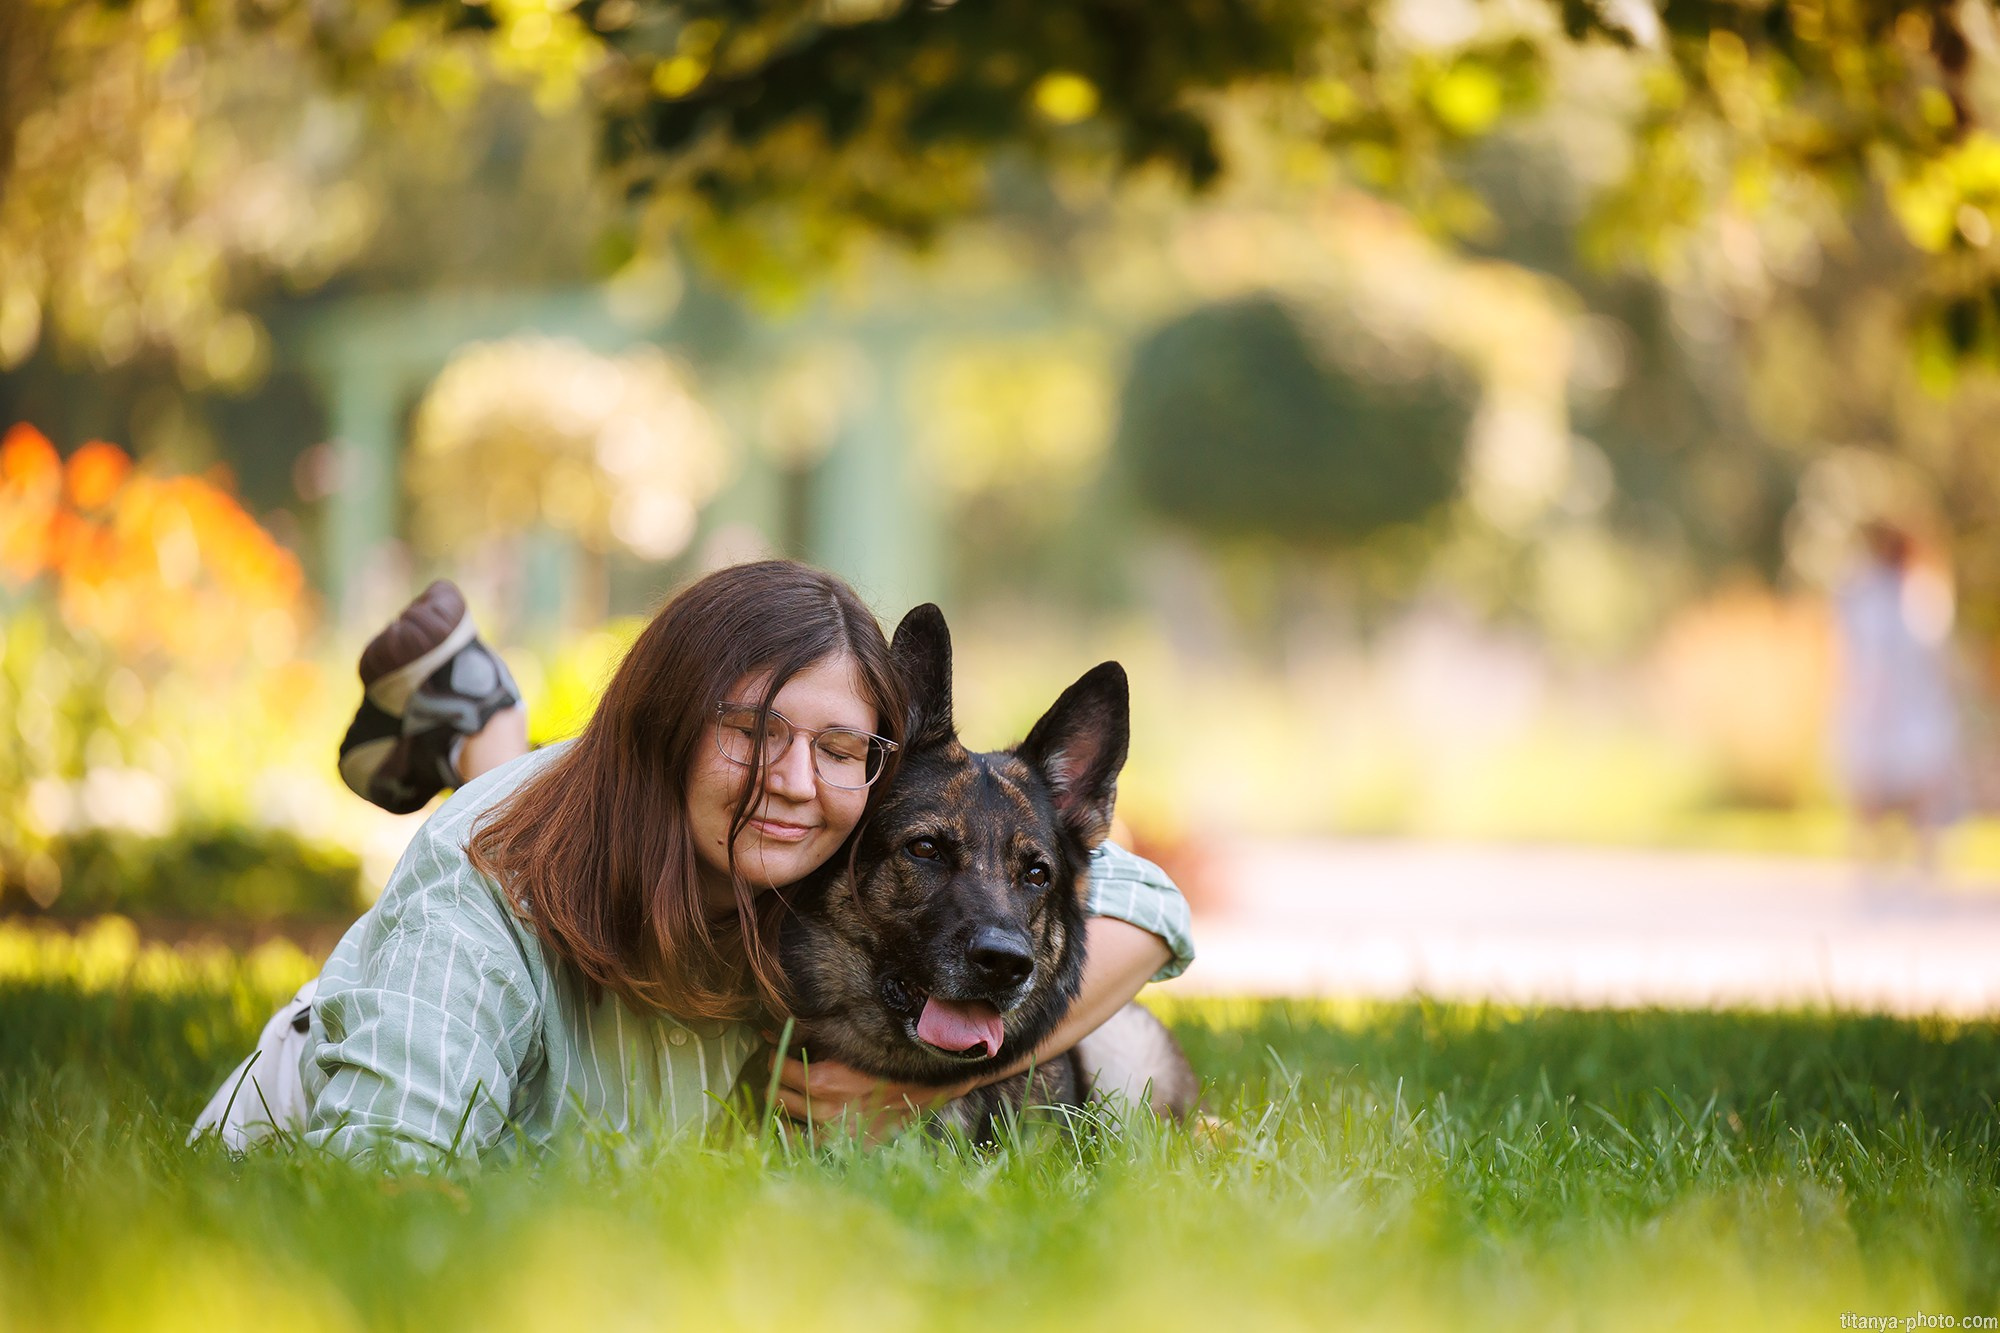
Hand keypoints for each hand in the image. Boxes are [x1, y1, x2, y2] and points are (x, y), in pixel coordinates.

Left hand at [765, 1049, 975, 1144]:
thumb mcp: (855, 1037)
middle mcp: (828, 1110)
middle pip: (777, 1093)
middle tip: (778, 1066)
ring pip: (788, 1118)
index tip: (777, 1046)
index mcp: (827, 1079)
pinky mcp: (850, 1145)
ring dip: (781, 1101)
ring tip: (782, 1089)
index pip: (779, 1066)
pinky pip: (807, 1144)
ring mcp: (838, 1133)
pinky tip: (791, 1123)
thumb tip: (776, 1025)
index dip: (775, 1053)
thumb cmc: (895, 1052)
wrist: (936, 1081)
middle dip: (774, 1077)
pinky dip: (794, 1133)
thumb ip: (813, 1032)